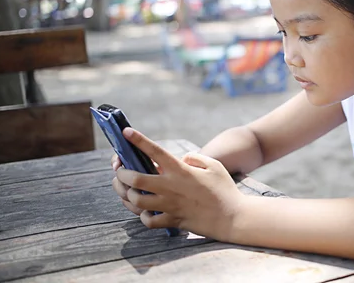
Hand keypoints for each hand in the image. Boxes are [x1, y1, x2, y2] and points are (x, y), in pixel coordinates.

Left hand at [113, 128, 245, 240]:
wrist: (232, 217)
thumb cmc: (225, 189)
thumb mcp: (214, 165)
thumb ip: (196, 157)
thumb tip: (182, 159)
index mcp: (181, 170)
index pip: (155, 151)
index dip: (138, 140)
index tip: (126, 132)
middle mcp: (171, 187)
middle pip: (135, 179)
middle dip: (122, 174)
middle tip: (120, 171)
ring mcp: (170, 205)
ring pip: (136, 201)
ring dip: (126, 195)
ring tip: (125, 190)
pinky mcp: (172, 220)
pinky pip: (148, 221)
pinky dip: (142, 216)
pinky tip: (144, 211)